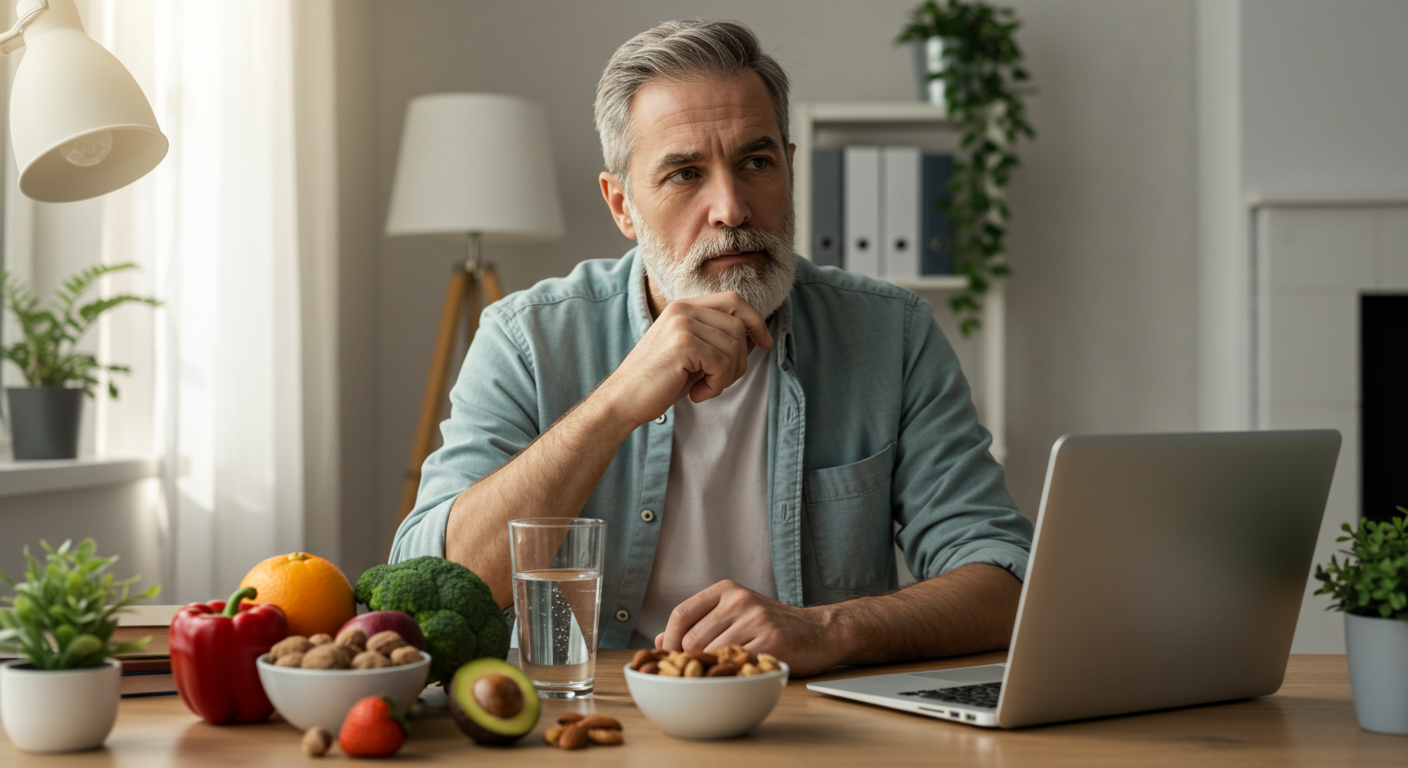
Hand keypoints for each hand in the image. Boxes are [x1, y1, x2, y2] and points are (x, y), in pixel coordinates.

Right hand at [594, 291, 772, 426]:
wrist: (624, 399)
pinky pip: (722, 363)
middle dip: (740, 360)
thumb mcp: (693, 354)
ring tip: (704, 388)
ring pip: (734, 347)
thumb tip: (757, 337)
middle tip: (718, 381)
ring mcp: (682, 324)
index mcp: (684, 307)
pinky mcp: (683, 344)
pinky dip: (716, 385)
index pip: (734, 300)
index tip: (765, 343)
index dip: (755, 320)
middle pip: (739, 326)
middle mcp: (683, 309)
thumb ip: (718, 339)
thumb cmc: (659, 381)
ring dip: (726, 376)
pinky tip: (697, 394)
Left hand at [655, 580, 842, 676]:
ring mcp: (756, 619)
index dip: (668, 640)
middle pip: (692, 639)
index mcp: (726, 590)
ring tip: (719, 675)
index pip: (681, 614)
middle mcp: (739, 600)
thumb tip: (659, 640)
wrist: (819, 631)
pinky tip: (737, 675)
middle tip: (695, 674)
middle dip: (689, 661)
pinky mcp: (770, 641)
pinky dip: (731, 674)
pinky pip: (735, 663)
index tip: (668, 659)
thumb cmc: (772, 626)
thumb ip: (699, 624)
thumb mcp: (734, 615)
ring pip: (711, 653)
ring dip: (711, 670)